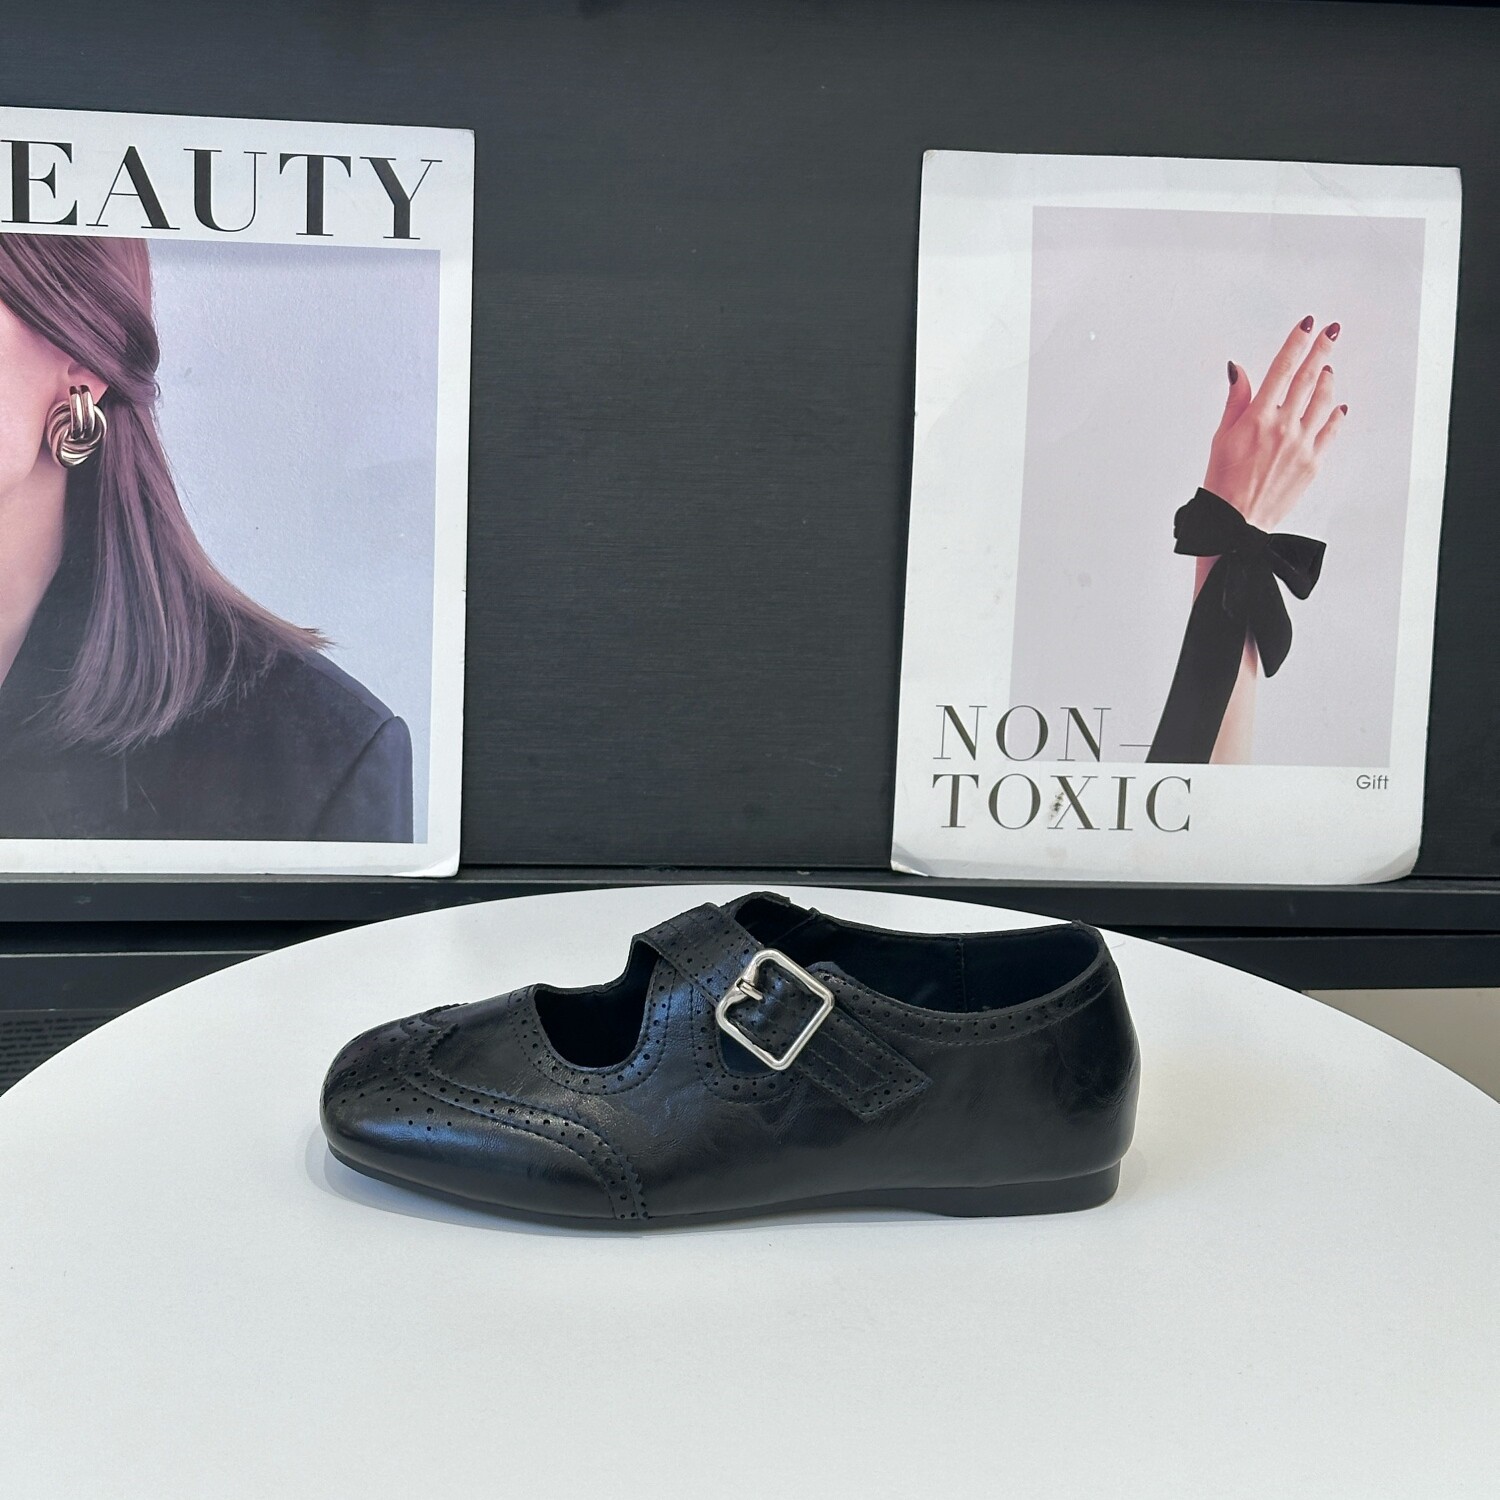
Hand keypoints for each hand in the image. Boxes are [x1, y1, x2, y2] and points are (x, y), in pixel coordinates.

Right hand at [1203, 316, 1347, 531]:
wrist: (1237, 523)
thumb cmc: (1222, 484)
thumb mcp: (1221, 437)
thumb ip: (1236, 401)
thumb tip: (1241, 370)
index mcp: (1258, 418)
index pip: (1282, 370)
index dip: (1296, 344)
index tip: (1306, 326)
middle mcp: (1284, 427)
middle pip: (1308, 379)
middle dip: (1321, 351)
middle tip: (1331, 332)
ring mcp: (1302, 445)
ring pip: (1323, 401)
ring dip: (1327, 381)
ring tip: (1327, 369)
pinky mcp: (1313, 462)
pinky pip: (1330, 431)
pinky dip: (1335, 415)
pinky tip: (1337, 407)